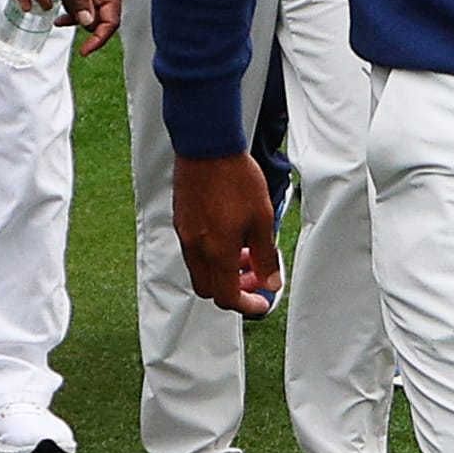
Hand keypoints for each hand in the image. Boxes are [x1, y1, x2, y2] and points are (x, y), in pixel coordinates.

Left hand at [46, 0, 123, 53]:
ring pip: (87, 12)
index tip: (86, 49)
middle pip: (97, 20)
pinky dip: (71, 4)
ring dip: (72, 9)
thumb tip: (85, 22)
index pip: (110, 22)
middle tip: (62, 19)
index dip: (98, 39)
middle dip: (79, 19)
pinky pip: (82, 2)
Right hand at [172, 152, 283, 314]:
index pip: (227, 297)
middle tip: (256, 275)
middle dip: (234, 289)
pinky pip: (195, 250)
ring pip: (202, 269)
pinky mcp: (182, 220)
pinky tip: (232, 234)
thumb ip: (266, 255)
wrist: (207, 147)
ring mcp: (185, 234)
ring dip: (224, 270)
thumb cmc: (235, 178)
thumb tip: (271, 282)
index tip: (262, 301)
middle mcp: (196, 247)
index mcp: (216, 252)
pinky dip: (213, 253)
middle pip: (210, 288)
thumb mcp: (262, 219)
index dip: (247, 305)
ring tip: (248, 251)